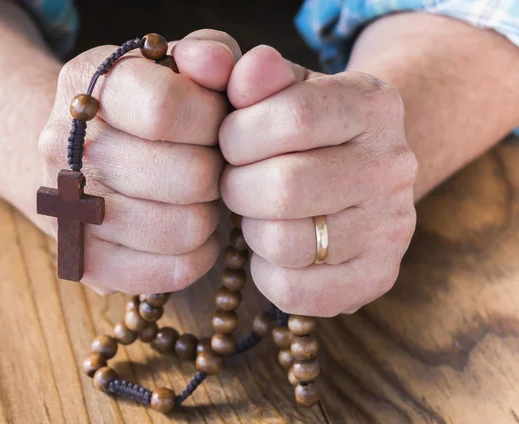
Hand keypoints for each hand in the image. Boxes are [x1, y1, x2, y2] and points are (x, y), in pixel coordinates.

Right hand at [38, 30, 240, 294]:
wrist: (80, 150)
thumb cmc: (146, 104)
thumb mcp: (176, 63)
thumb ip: (208, 52)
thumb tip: (221, 66)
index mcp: (87, 83)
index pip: (166, 110)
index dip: (212, 120)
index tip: (216, 123)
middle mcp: (65, 147)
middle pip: (187, 177)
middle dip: (216, 170)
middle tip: (209, 164)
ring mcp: (68, 210)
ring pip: (185, 230)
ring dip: (210, 213)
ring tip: (197, 197)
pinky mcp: (86, 262)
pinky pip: (171, 273)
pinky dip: (198, 255)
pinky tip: (191, 231)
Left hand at [220, 46, 417, 315]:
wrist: (357, 169)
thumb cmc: (304, 129)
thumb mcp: (282, 89)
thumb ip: (255, 75)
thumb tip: (248, 71)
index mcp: (374, 105)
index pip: (291, 117)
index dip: (237, 135)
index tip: (230, 142)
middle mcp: (394, 166)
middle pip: (285, 188)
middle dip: (237, 187)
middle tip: (236, 183)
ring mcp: (393, 227)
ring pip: (286, 243)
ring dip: (252, 229)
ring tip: (259, 213)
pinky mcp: (378, 276)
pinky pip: (295, 292)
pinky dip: (266, 272)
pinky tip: (274, 247)